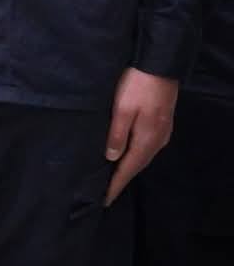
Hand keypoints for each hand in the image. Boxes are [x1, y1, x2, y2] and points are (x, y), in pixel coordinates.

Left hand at [104, 67, 179, 204]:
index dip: (115, 185)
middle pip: (137, 166)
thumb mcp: (122, 109)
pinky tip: (126, 154)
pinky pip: (146, 147)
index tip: (104, 200)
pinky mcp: (160, 124)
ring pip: (142, 156)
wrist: (159, 66)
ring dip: (128, 167)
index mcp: (146, 140)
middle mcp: (157, 140)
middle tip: (105, 192)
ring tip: (113, 177)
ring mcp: (161, 132)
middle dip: (121, 179)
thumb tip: (112, 158)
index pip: (128, 169)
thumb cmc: (137, 86)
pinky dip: (135, 155)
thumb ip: (117, 135)